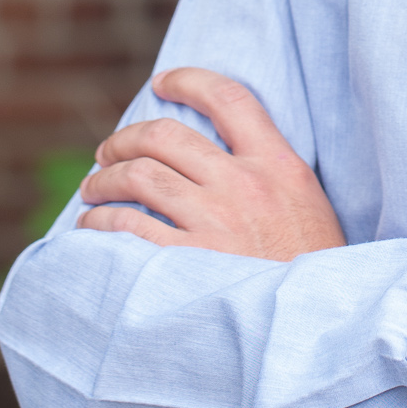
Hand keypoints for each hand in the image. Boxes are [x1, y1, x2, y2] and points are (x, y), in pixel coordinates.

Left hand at [77, 68, 345, 260]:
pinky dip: (100, 219)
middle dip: (125, 138)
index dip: (190, 81)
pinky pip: (126, 226)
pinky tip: (93, 225)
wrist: (314, 326)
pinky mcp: (186, 262)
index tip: (163, 82)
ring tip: (93, 188)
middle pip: (165, 135)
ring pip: (138, 175)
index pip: (230, 99)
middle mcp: (243, 186)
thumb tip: (218, 154)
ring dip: (104, 178)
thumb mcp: (308, 205)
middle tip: (108, 150)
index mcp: (279, 166)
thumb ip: (270, 173)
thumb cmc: (310, 269)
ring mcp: (214, 223)